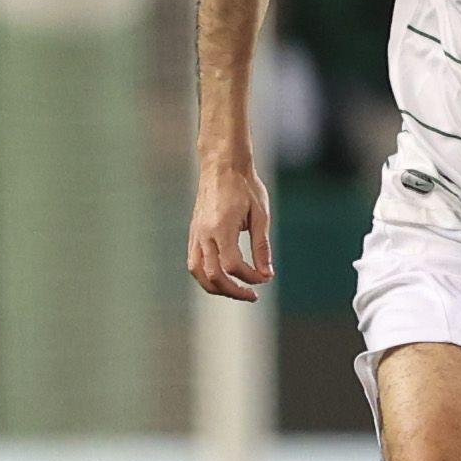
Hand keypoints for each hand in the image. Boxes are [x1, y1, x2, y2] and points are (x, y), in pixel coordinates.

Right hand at [189, 156, 274, 299]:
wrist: (222, 165)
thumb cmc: (245, 186)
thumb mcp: (261, 214)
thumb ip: (261, 246)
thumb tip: (266, 273)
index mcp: (221, 228)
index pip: (232, 266)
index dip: (249, 277)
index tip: (265, 278)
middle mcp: (204, 233)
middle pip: (212, 275)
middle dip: (233, 291)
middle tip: (252, 295)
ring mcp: (195, 233)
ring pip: (198, 272)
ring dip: (216, 287)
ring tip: (236, 291)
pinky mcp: (193, 232)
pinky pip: (194, 261)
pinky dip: (206, 275)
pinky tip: (223, 277)